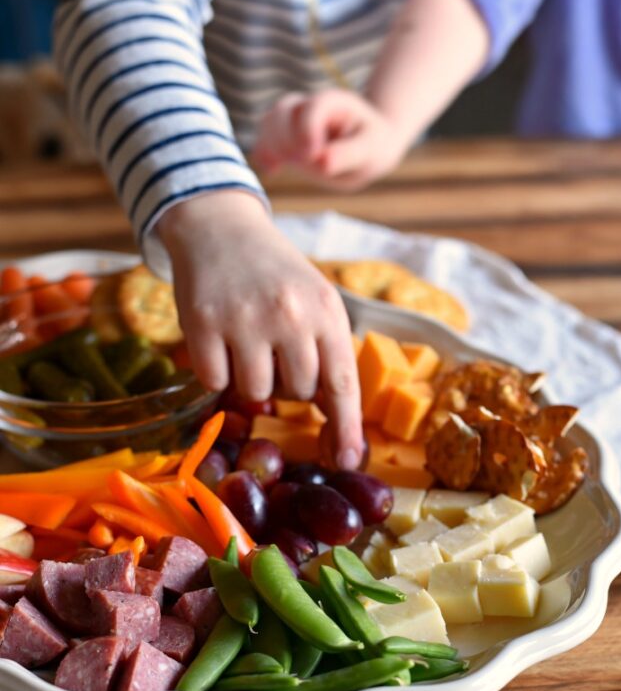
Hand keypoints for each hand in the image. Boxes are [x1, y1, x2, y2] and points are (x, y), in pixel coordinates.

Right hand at [157, 190, 362, 468]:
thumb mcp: (315, 304)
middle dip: (289, 384)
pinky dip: (216, 372)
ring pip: (255, 392)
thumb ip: (328, 355)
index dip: (347, 428)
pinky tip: (220, 341)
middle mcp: (288, 315)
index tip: (348, 462)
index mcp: (326, 311)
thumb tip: (340, 428)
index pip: (342, 383)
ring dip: (251, 380)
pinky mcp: (202, 322)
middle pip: (298, 393)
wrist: (221, 228)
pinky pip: (214, 381)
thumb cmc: (276, 277)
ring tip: (248, 344)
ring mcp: (243, 319)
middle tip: (276, 351)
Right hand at [251, 89, 408, 189]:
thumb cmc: (371, 145)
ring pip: (269, 123)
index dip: (307, 131)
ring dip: (272, 147)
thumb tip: (321, 164)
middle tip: (301, 161)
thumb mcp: (369, 150)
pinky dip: (264, 154)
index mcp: (332, 102)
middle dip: (286, 139)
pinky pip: (265, 139)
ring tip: (281, 167)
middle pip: (282, 112)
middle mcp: (309, 106)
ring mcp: (293, 121)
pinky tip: (272, 171)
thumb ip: (347, 155)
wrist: (366, 146)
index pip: (312, 109)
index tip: (312, 155)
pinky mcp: (284, 138)